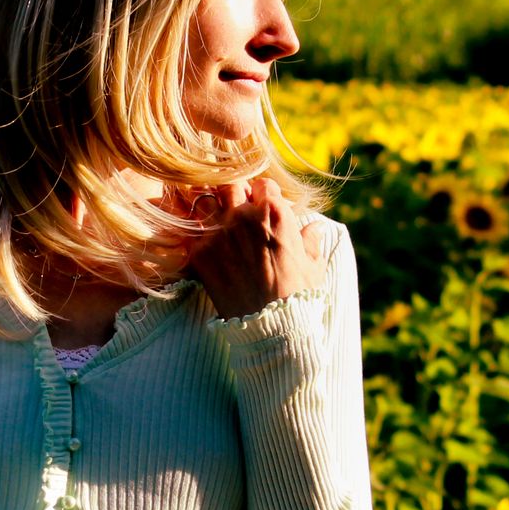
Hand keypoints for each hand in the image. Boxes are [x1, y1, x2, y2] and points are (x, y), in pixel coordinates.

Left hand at [174, 175, 328, 320]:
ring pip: (206, 201)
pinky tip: (208, 246)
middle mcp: (244, 216)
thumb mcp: (313, 265)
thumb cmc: (297, 295)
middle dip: (235, 195)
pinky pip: (193, 232)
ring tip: (219, 225)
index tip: (263, 206)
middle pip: (231, 185)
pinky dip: (199, 236)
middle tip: (238, 212)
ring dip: (212, 209)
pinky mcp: (200, 252)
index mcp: (275, 212)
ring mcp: (219, 233)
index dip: (263, 194)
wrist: (270, 326)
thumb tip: (316, 227)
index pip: (263, 183)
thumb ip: (311, 240)